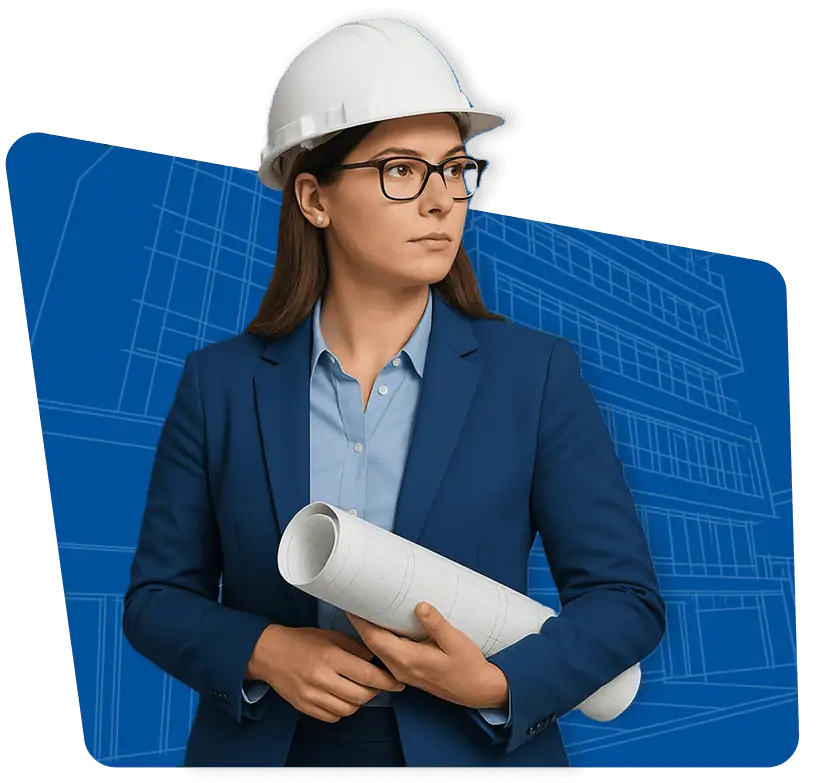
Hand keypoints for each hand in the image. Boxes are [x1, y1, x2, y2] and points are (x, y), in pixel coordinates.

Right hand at [246, 625, 405, 722]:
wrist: (269, 652)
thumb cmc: (301, 640)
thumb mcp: (330, 636)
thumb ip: (354, 648)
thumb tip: (375, 658)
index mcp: (330, 656)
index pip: (367, 674)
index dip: (386, 680)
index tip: (397, 682)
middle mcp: (322, 678)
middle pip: (361, 696)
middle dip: (375, 692)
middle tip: (378, 685)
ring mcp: (312, 695)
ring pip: (348, 710)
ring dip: (359, 702)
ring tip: (358, 690)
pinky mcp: (304, 707)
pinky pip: (332, 717)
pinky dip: (342, 711)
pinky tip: (341, 698)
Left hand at [347, 603, 508, 710]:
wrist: (477, 690)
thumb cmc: (468, 666)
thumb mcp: (456, 642)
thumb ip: (436, 625)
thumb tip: (420, 606)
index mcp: (408, 659)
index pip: (374, 638)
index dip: (360, 620)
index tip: (350, 601)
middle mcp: (400, 667)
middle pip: (370, 643)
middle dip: (360, 621)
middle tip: (354, 597)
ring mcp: (402, 671)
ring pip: (376, 649)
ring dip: (368, 629)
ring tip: (365, 607)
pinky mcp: (407, 671)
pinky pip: (385, 653)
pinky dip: (379, 638)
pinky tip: (382, 625)